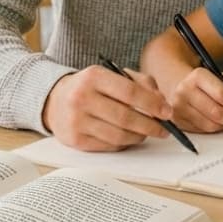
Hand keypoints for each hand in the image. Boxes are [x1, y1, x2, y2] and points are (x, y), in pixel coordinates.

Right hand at [41, 65, 173, 150]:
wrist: (55, 100)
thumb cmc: (92, 87)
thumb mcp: (114, 75)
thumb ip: (141, 83)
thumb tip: (161, 102)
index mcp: (94, 77)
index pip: (129, 92)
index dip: (152, 104)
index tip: (167, 112)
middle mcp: (82, 98)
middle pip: (125, 117)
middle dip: (150, 125)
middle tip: (164, 129)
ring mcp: (76, 121)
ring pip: (118, 135)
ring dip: (139, 136)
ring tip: (148, 133)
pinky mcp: (74, 140)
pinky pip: (107, 146)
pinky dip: (124, 144)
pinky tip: (130, 138)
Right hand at [163, 67, 222, 133]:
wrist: (176, 82)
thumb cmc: (201, 81)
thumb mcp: (221, 77)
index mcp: (197, 76)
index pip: (220, 94)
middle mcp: (185, 91)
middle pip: (215, 112)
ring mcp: (178, 108)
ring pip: (209, 124)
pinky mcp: (177, 122)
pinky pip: (202, 130)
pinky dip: (214, 128)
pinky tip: (217, 121)